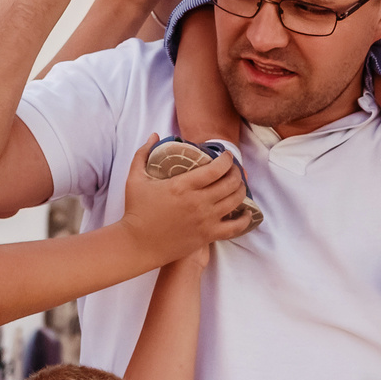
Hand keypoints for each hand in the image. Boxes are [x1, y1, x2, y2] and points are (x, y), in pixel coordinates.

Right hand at [117, 135, 249, 261]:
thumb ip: (143, 153)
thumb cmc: (136, 210)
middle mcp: (198, 202)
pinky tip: (245, 213)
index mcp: (183, 186)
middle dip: (236, 173)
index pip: (216, 168)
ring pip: (235, 202)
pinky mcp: (207, 236)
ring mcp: (205, 220)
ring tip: (238, 186)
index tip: (226, 156)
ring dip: (241, 190)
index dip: (227, 159)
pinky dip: (244, 219)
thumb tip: (155, 135)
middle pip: (230, 183)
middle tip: (233, 170)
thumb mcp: (135, 178)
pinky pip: (234, 227)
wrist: (137, 244)